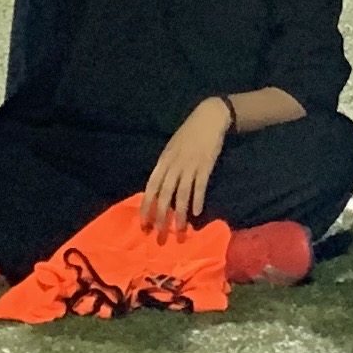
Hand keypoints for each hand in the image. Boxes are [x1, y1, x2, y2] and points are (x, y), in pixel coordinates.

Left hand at [141, 99, 229, 237]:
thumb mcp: (171, 148)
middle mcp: (174, 165)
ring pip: (181, 194)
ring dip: (180, 214)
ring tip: (180, 230)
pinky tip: (196, 213)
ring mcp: (190, 165)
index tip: (143, 223)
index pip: (151, 187)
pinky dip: (197, 200)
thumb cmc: (189, 134)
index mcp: (164, 160)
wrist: (208, 118)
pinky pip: (199, 186)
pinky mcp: (205, 165)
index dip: (146, 206)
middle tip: (160, 234)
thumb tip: (158, 189)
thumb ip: (165, 167)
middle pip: (164, 195)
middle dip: (161, 216)